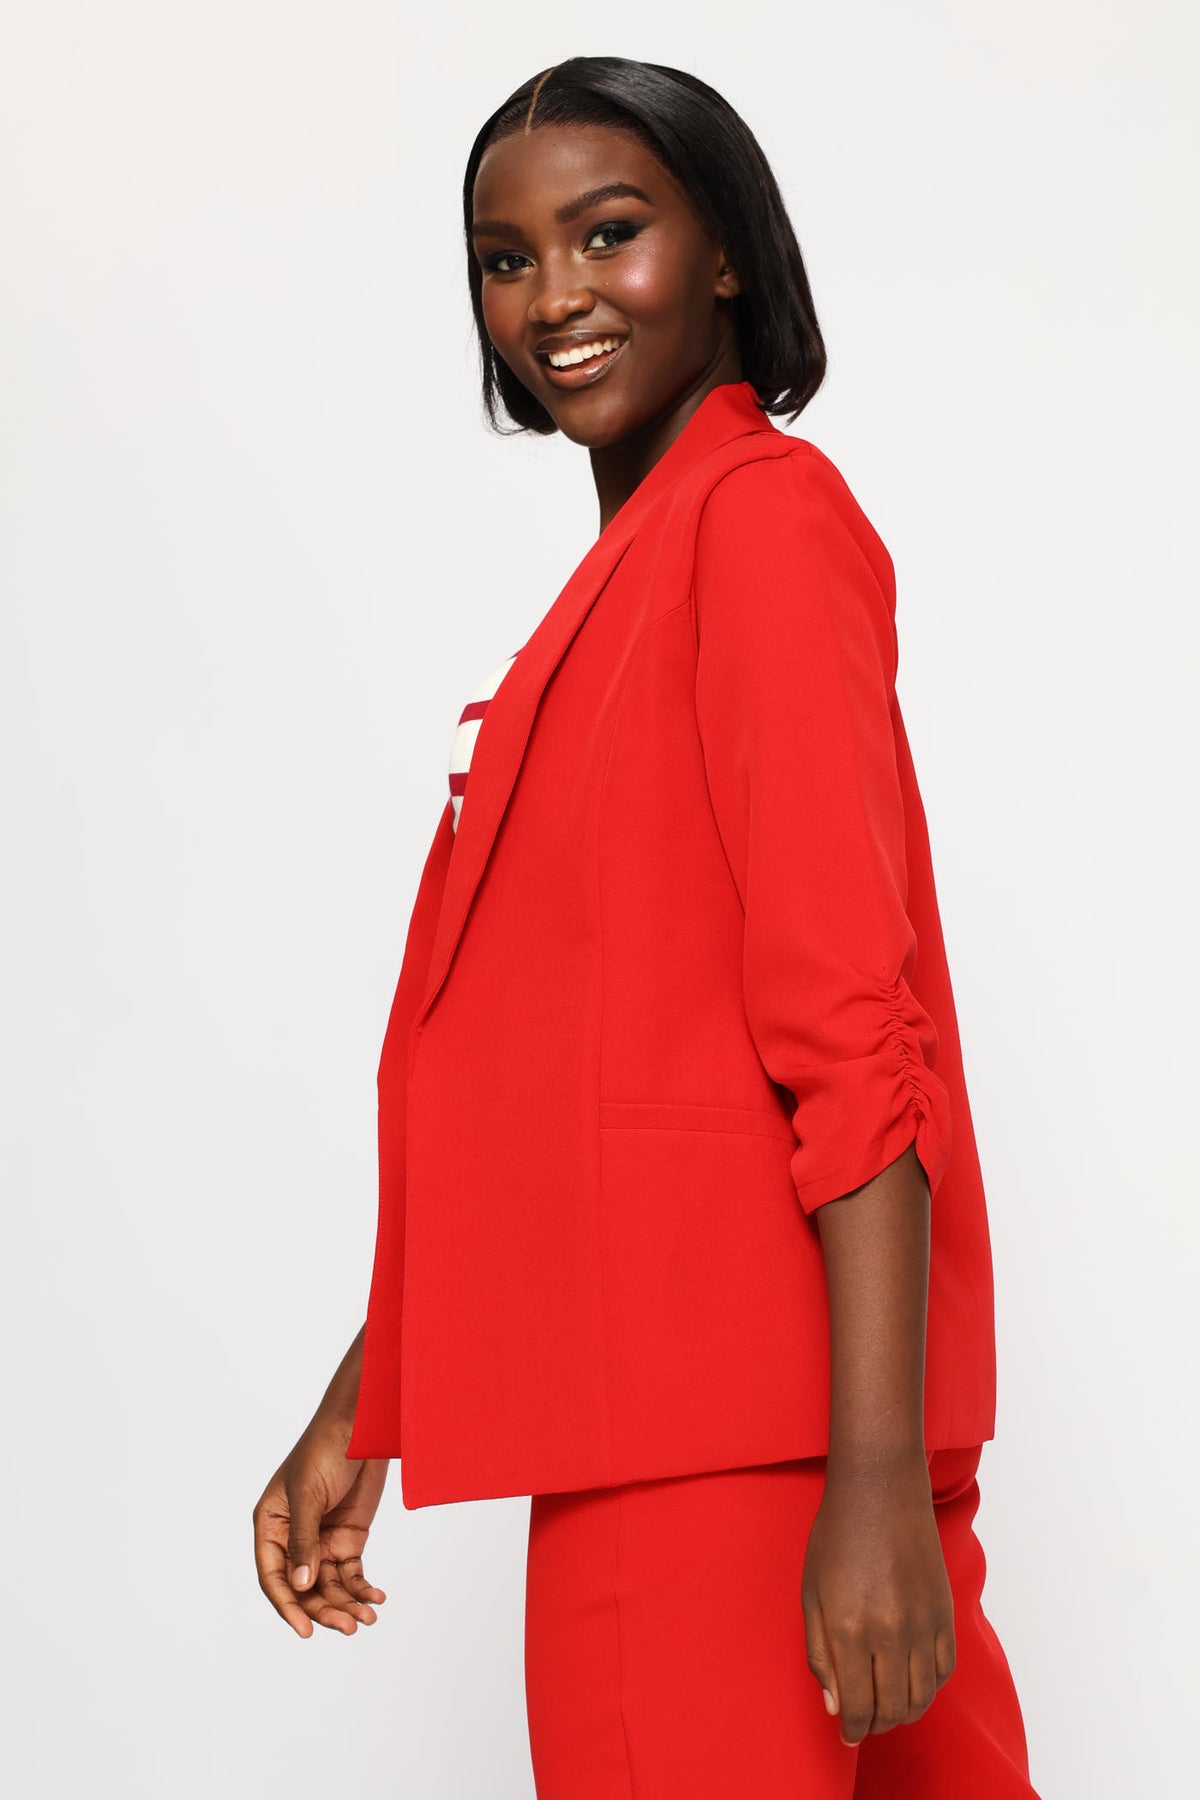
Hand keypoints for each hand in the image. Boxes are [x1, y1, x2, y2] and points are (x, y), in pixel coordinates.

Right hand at [253, 1415, 390, 1638]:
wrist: (363, 1426)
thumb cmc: (325, 1449)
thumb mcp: (309, 1494)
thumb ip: (304, 1540)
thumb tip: (301, 1585)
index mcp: (271, 1525)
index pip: (273, 1576)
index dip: (288, 1606)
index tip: (306, 1630)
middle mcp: (293, 1539)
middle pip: (304, 1587)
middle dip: (325, 1610)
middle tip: (347, 1626)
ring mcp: (321, 1541)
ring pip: (329, 1586)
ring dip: (347, 1604)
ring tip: (367, 1617)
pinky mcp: (348, 1539)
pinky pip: (351, 1574)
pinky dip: (363, 1588)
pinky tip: (376, 1599)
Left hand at [801, 1450, 955, 1745]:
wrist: (880, 1489)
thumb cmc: (837, 1536)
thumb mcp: (812, 1593)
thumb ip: (820, 1654)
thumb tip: (835, 1706)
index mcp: (849, 1629)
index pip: (858, 1707)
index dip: (853, 1729)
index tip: (847, 1734)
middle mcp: (890, 1632)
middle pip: (892, 1709)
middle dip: (876, 1725)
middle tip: (865, 1721)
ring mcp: (923, 1623)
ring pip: (922, 1697)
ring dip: (904, 1711)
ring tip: (887, 1705)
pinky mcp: (945, 1612)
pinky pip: (944, 1669)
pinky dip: (929, 1686)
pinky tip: (912, 1680)